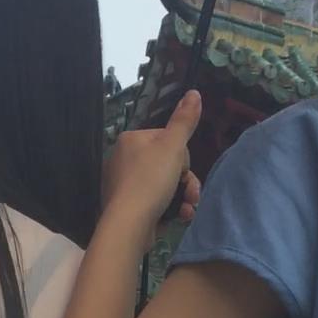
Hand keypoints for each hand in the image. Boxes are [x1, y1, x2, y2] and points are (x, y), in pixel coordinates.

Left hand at [102, 91, 203, 246]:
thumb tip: (194, 92)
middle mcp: (123, 160)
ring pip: (163, 186)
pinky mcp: (127, 208)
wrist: (129, 225)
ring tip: (189, 210)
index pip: (167, 141)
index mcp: (131, 140)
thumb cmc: (151, 181)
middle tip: (192, 195)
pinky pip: (154, 202)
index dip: (182, 158)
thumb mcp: (173, 147)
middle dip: (185, 182)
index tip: (184, 171)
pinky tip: (179, 218)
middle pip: (166, 165)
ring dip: (182, 197)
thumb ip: (184, 121)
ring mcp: (123, 186)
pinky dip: (169, 209)